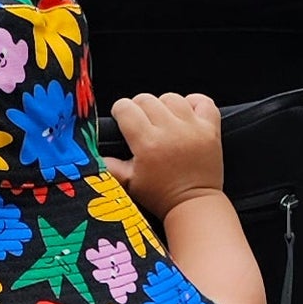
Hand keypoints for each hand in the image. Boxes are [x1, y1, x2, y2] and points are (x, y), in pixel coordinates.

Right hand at [110, 91, 224, 222]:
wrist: (194, 206)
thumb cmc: (160, 196)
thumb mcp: (129, 184)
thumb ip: (109, 166)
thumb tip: (91, 152)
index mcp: (147, 143)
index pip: (125, 108)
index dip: (121, 112)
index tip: (123, 121)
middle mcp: (170, 131)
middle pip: (147, 99)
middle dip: (139, 108)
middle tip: (142, 124)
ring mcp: (193, 129)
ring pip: (172, 98)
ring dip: (164, 106)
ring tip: (164, 121)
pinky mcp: (211, 130)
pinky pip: (203, 102)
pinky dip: (194, 103)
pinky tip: (186, 115)